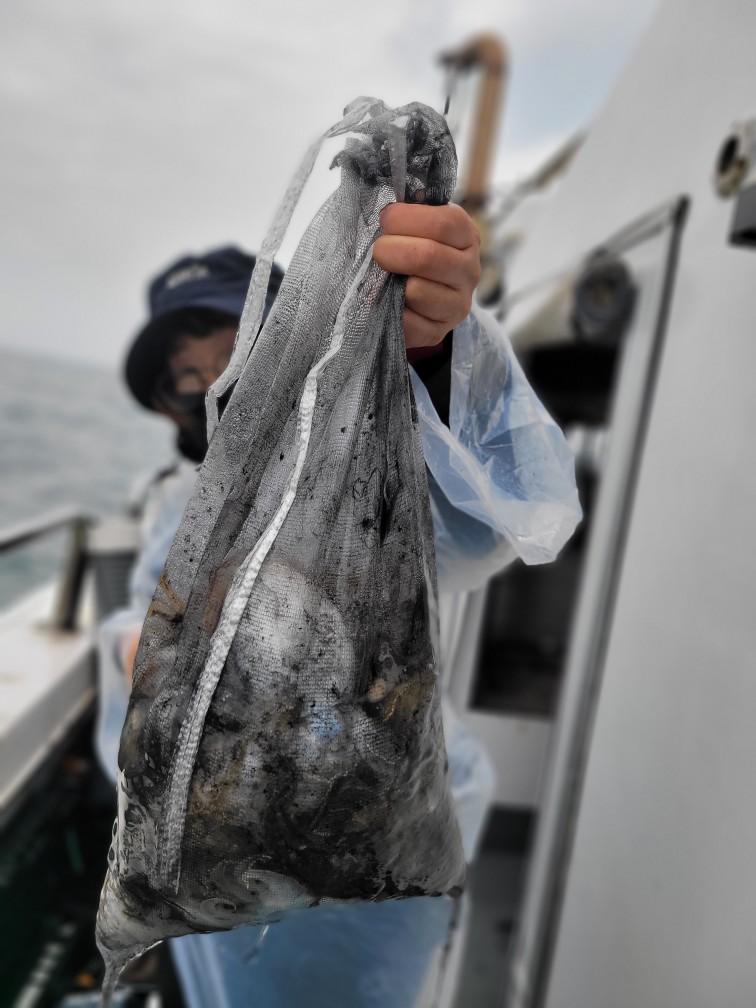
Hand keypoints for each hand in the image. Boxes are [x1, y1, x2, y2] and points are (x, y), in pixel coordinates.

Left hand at [373, 202, 480, 348]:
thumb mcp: (420, 225)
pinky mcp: (438, 331)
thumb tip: (386, 208)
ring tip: (387, 276)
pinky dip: (390, 311)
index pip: (444, 222)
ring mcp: (457, 304)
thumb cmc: (417, 248)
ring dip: (390, 282)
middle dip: (390, 250)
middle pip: (427, 256)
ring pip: (416, 291)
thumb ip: (409, 213)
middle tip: (378, 250)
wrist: (428, 296)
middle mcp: (469, 270)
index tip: (386, 219)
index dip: (406, 218)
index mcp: (467, 236)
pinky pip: (407, 322)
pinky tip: (391, 301)